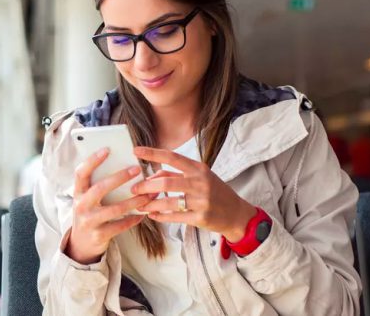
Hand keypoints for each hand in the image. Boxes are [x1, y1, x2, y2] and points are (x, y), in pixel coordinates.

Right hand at [65, 147, 155, 263]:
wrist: (81, 244)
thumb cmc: (89, 214)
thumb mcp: (87, 199)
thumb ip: (98, 185)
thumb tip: (123, 167)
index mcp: (78, 193)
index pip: (81, 173)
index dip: (92, 160)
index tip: (107, 149)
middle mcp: (81, 206)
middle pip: (100, 188)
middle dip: (119, 178)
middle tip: (137, 169)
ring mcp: (89, 221)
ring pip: (114, 209)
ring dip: (133, 200)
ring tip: (148, 194)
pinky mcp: (99, 235)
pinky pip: (120, 226)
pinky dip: (133, 219)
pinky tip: (143, 213)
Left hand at [131, 146, 256, 241]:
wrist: (236, 214)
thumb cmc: (215, 192)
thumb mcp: (199, 178)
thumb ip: (176, 174)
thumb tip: (151, 176)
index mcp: (199, 169)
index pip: (172, 157)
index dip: (153, 153)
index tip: (136, 150)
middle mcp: (200, 183)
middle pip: (166, 181)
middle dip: (146, 186)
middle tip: (134, 189)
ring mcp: (201, 201)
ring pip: (168, 201)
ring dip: (151, 204)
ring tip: (140, 205)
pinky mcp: (201, 218)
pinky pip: (175, 217)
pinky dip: (160, 216)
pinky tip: (152, 216)